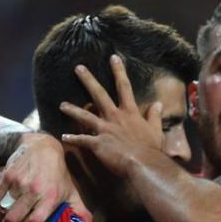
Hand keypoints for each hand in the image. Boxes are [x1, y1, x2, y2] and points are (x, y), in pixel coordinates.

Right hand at [0, 132, 91, 221]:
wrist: (43, 148)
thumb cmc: (59, 174)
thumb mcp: (72, 191)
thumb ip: (79, 210)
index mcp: (52, 197)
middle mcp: (34, 190)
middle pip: (14, 218)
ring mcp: (19, 182)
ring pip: (3, 208)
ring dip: (1, 218)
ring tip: (5, 221)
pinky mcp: (7, 175)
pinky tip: (0, 207)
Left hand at [60, 55, 163, 175]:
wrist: (144, 164)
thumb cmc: (151, 149)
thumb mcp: (156, 130)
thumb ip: (155, 116)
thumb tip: (158, 104)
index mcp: (130, 113)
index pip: (124, 87)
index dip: (119, 71)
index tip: (113, 57)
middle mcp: (115, 117)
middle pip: (99, 94)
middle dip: (88, 80)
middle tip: (78, 68)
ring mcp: (105, 130)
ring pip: (85, 116)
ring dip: (73, 110)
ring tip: (62, 105)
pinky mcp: (98, 144)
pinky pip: (82, 140)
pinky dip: (73, 138)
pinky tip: (64, 137)